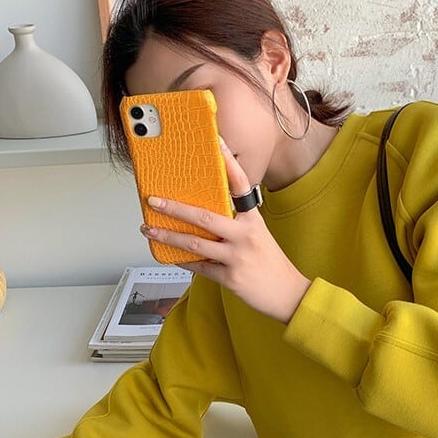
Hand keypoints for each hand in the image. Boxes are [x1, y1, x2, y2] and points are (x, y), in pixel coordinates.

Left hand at [140, 138, 310, 323]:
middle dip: (175, 208)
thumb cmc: (270, 264)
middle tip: (154, 200)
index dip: (228, 163)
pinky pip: (200, 267)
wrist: (288, 294)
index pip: (241, 185)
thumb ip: (235, 224)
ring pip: (195, 244)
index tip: (215, 142)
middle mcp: (245, 236)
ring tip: (149, 230)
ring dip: (168, 237)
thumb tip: (203, 215)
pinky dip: (183, 261)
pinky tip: (170, 255)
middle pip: (205, 217)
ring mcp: (237, 257)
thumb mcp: (258, 236)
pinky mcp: (230, 278)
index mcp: (253, 221)